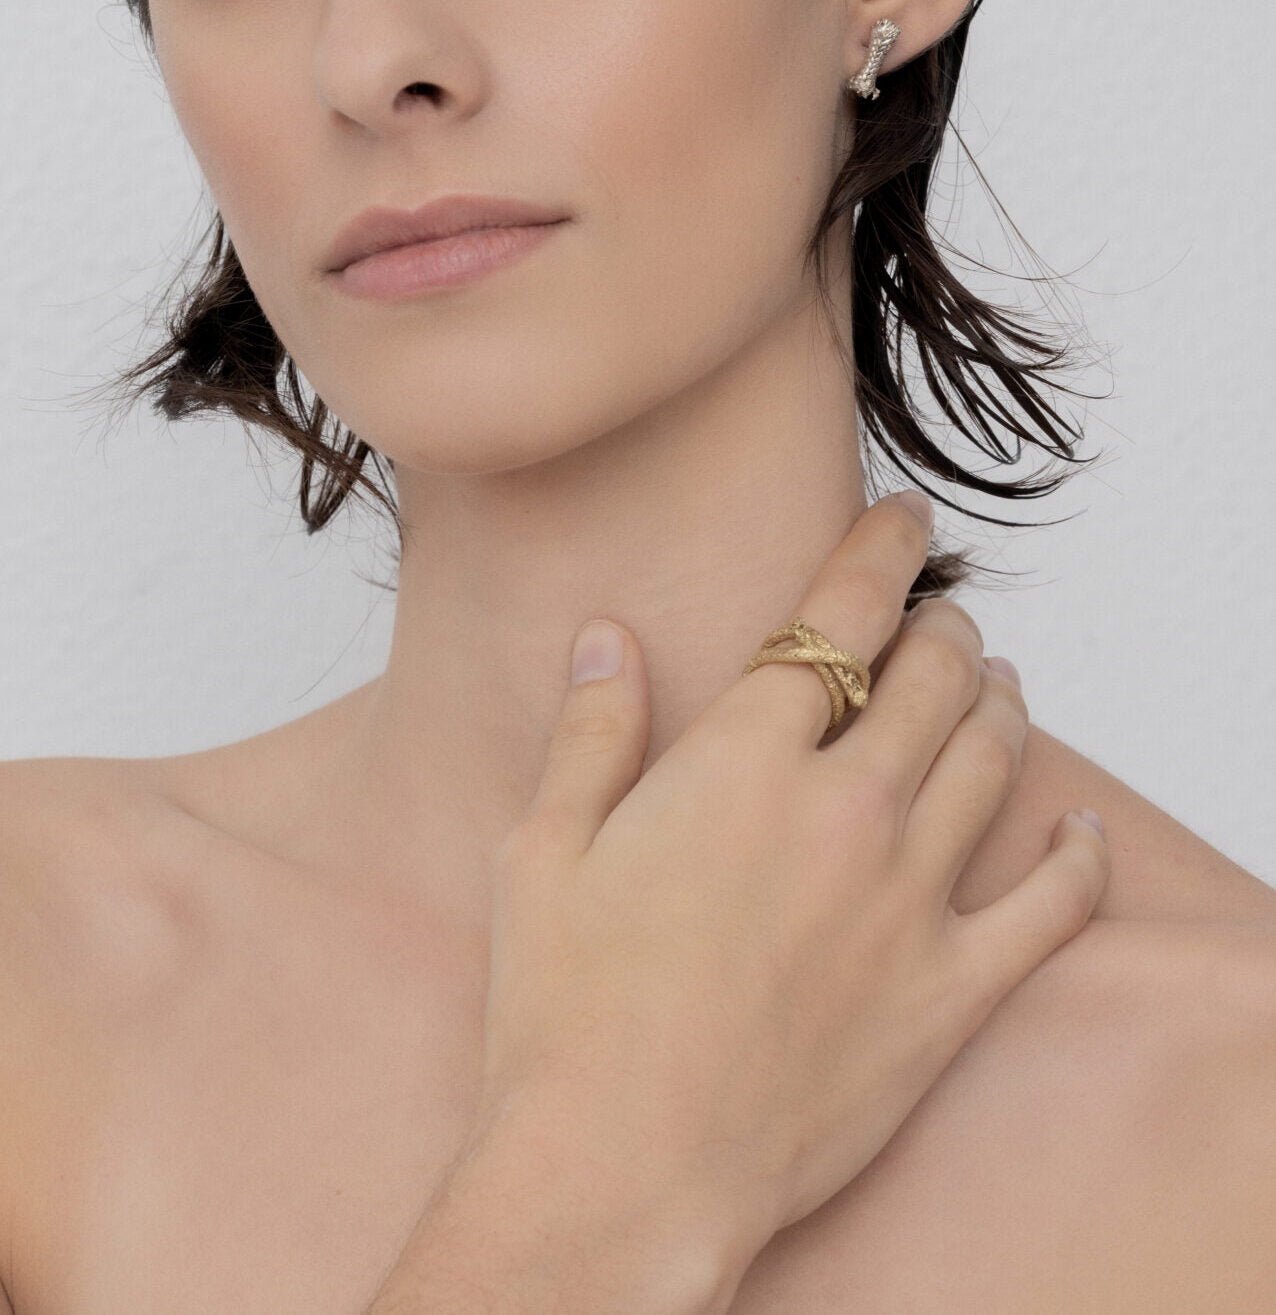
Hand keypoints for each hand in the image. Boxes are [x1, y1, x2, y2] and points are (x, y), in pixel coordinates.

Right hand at [465, 492, 1108, 1279]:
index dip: (881, 552)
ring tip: (995, 683)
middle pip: (933, 676)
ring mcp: (909, 900)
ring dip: (1001, 705)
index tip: (906, 522)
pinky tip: (1083, 827)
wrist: (620, 1173)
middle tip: (940, 617)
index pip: (838, 616)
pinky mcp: (948, 992)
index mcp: (744, 762)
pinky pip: (1054, 904)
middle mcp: (844, 811)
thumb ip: (591, 730)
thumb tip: (607, 637)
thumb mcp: (544, 851)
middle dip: (944, 627)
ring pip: (994, 760)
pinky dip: (1079, 855)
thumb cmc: (567, 1012)